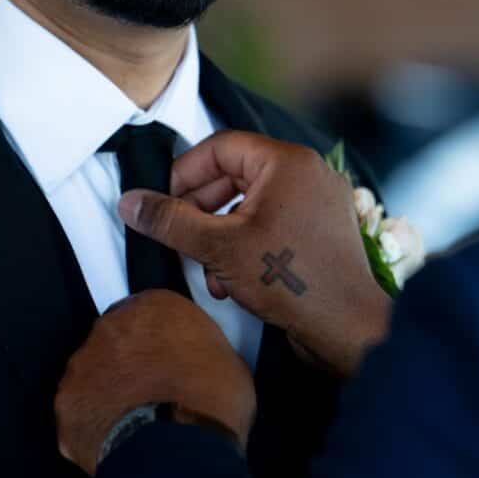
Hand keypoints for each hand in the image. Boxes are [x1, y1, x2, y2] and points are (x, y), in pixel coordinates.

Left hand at [55, 291, 256, 476]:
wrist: (179, 446)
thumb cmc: (212, 400)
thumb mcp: (227, 360)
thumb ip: (200, 351)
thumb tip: (196, 367)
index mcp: (152, 307)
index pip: (149, 315)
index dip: (157, 343)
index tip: (166, 363)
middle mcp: (111, 327)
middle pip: (114, 342)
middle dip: (127, 364)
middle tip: (149, 393)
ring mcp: (82, 365)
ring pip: (92, 375)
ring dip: (108, 392)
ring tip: (133, 422)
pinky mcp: (67, 404)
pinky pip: (79, 411)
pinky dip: (93, 424)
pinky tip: (116, 441)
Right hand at [118, 132, 391, 378]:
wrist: (347, 329)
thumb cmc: (292, 281)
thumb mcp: (218, 247)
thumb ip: (170, 221)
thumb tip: (131, 202)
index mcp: (287, 162)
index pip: (220, 147)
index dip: (184, 173)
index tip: (160, 202)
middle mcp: (307, 175)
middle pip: (233, 176)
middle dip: (200, 212)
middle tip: (178, 238)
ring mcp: (316, 204)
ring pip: (249, 206)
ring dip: (219, 238)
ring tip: (207, 271)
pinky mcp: (319, 234)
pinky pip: (270, 226)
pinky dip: (244, 248)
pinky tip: (230, 283)